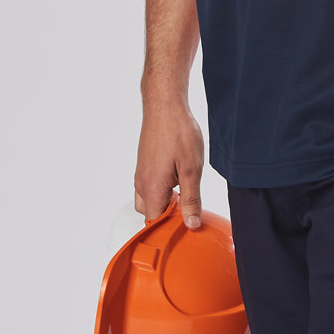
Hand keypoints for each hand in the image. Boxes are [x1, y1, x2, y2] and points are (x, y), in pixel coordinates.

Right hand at [134, 100, 204, 228]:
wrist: (165, 104)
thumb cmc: (178, 132)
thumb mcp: (192, 168)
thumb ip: (191, 198)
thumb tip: (191, 224)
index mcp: (151, 189)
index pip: (154, 223)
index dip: (170, 228)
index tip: (187, 226)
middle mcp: (141, 183)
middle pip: (151, 213)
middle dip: (168, 215)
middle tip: (190, 205)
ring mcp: (142, 172)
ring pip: (150, 198)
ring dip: (166, 199)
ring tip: (186, 187)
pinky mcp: (145, 163)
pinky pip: (151, 184)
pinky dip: (163, 187)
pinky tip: (178, 174)